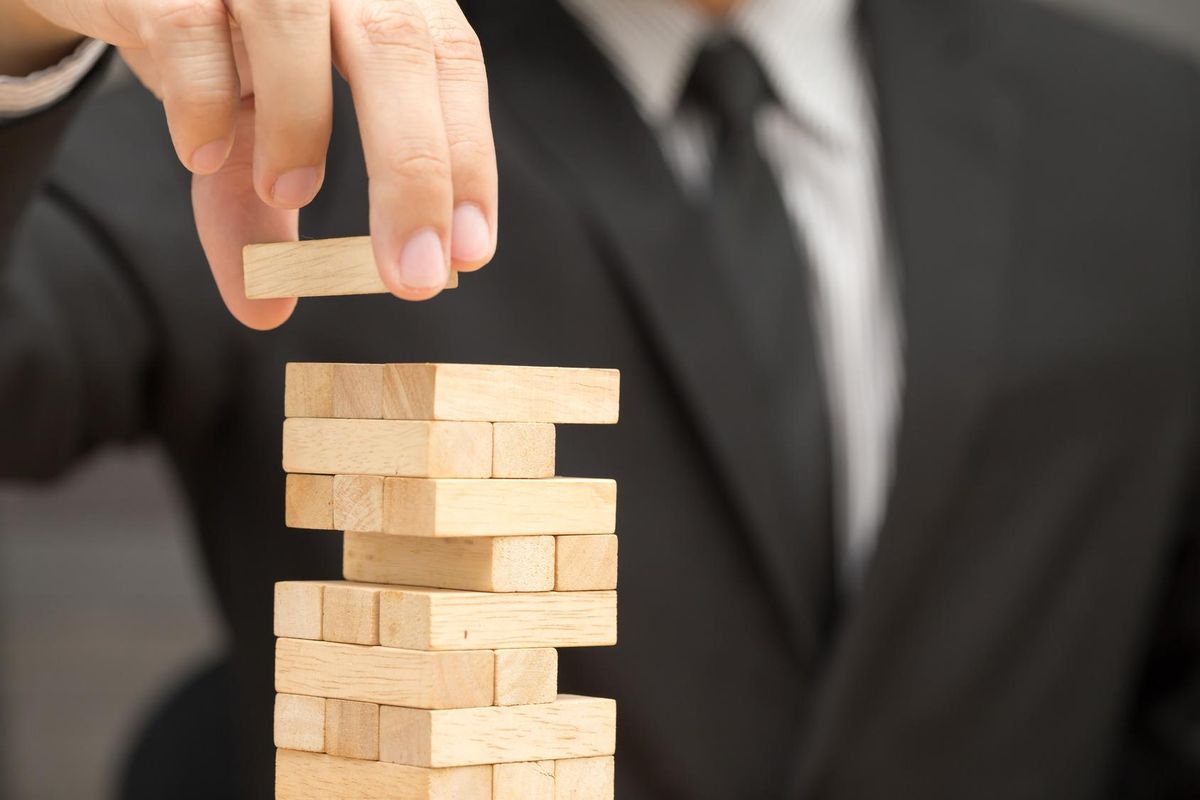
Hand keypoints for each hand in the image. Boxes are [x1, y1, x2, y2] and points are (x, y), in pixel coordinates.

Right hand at [9, 0, 496, 327]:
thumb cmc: (216, 43)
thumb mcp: (250, 127)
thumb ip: (259, 208)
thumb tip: (263, 311)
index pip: (450, 64)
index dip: (468, 158)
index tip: (470, 252)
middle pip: (398, 49)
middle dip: (415, 171)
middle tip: (415, 275)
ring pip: (294, 20)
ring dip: (301, 121)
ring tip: (290, 191)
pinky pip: (189, 24)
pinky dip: (201, 95)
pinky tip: (200, 152)